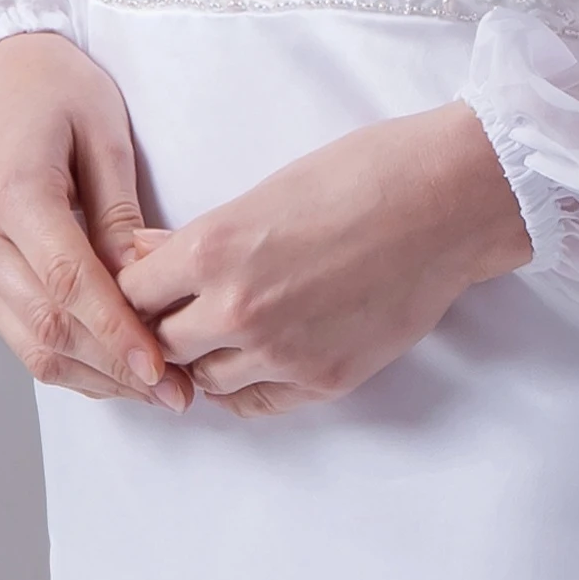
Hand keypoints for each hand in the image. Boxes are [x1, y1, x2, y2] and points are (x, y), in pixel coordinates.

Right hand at [0, 32, 188, 405]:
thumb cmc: (53, 87)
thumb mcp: (104, 134)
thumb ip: (120, 216)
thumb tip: (144, 288)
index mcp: (11, 194)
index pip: (69, 284)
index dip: (118, 334)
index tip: (163, 369)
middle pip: (49, 327)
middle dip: (116, 368)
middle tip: (177, 393)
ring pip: (32, 346)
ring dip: (96, 377)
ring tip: (156, 391)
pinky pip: (24, 335)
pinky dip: (73, 361)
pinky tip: (118, 370)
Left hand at [117, 102, 531, 414]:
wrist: (446, 204)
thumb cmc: (362, 176)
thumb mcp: (264, 191)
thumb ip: (200, 238)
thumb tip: (149, 256)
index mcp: (213, 248)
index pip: (132, 292)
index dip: (136, 289)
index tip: (150, 286)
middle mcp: (236, 307)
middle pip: (159, 344)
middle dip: (164, 328)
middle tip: (180, 315)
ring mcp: (280, 351)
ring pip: (204, 380)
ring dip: (206, 360)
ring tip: (224, 336)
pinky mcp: (322, 380)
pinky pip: (255, 403)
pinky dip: (246, 386)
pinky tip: (257, 360)